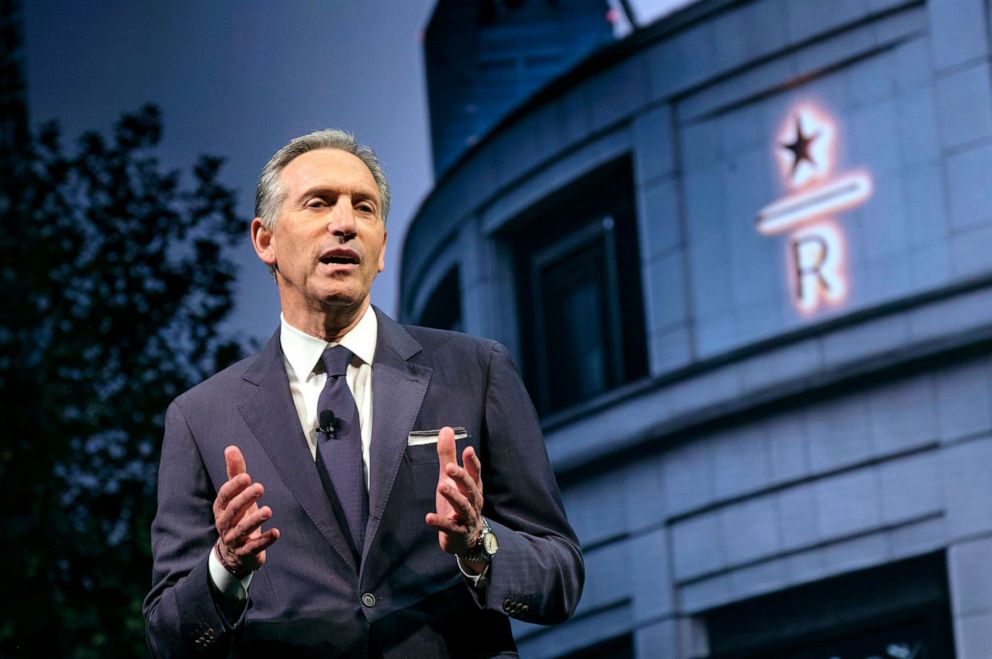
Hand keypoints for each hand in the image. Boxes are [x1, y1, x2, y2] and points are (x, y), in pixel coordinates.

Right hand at [213, 445, 279, 575]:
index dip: (234, 487)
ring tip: (269, 510)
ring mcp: (235, 540)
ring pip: (242, 530)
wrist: (234, 554)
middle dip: (245, 499)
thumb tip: (231, 448)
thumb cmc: (237, 517)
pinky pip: (254, 547)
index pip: (224, 496)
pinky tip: (276, 532)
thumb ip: (235, 473)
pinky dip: (265, 540)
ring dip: (255, 520)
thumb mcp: (237, 496)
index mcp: (221, 508)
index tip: (246, 477)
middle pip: (233, 511)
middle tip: (260, 487)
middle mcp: (225, 524)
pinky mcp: (246, 553)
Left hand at [425, 427, 484, 569]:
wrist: (466, 539)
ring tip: (441, 486)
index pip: (475, 473)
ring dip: (453, 496)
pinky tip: (428, 517)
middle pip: (470, 487)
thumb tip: (446, 429)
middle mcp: (473, 501)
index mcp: (473, 487)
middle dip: (461, 477)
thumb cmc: (458, 504)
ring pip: (462, 506)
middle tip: (449, 468)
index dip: (472, 462)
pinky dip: (440, 522)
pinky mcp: (456, 532)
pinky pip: (449, 527)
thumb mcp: (451, 479)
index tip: (468, 450)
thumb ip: (448, 456)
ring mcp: (466, 518)